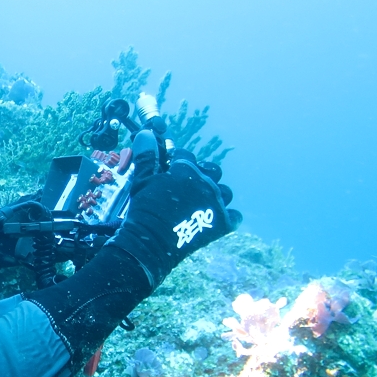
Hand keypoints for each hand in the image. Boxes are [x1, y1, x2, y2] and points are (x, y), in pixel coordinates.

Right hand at [109, 126, 241, 287]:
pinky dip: (227, 216)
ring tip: (202, 203)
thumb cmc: (145, 209)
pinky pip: (234, 215)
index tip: (170, 173)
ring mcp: (216, 203)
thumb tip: (145, 133)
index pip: (186, 156)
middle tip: (187, 189)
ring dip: (216, 194)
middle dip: (201, 175)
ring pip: (225, 191)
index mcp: (187, 170)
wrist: (151, 243)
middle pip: (211, 170)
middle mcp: (206, 183)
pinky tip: (214, 219)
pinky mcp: (222, 223)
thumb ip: (147, 155)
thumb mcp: (142, 179)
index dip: (177, 164)